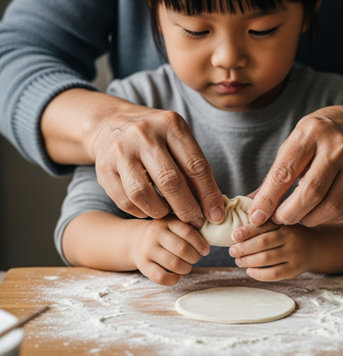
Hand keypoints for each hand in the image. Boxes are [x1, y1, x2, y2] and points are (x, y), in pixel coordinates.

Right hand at [90, 101, 224, 225]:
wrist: (111, 123)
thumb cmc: (155, 138)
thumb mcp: (178, 141)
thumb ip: (195, 169)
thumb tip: (214, 208)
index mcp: (170, 124)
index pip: (195, 165)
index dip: (208, 194)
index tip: (215, 215)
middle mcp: (143, 134)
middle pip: (170, 181)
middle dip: (187, 208)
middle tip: (195, 222)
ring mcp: (120, 150)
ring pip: (143, 194)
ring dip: (160, 211)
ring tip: (169, 213)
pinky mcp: (103, 168)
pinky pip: (125, 201)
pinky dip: (141, 212)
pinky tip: (150, 209)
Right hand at [131, 216, 209, 285]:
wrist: (136, 240)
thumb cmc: (165, 233)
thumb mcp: (174, 223)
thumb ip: (191, 226)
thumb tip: (215, 230)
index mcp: (167, 221)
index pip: (188, 232)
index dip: (201, 243)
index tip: (206, 250)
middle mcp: (155, 233)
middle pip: (182, 249)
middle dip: (194, 257)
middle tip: (196, 258)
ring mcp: (147, 250)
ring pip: (174, 264)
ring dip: (186, 268)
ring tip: (187, 266)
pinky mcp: (143, 265)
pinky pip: (161, 277)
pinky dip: (173, 279)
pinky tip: (177, 275)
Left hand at [229, 222, 313, 280]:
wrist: (315, 247)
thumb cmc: (289, 234)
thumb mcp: (281, 223)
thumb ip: (263, 222)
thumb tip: (237, 229)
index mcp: (285, 223)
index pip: (263, 226)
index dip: (246, 231)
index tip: (233, 236)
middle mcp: (291, 238)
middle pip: (263, 243)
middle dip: (244, 248)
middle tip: (232, 251)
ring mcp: (294, 255)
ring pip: (266, 259)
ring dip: (248, 261)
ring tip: (238, 261)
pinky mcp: (294, 270)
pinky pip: (273, 274)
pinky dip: (258, 274)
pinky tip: (249, 270)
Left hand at [249, 102, 342, 226]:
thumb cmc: (319, 136)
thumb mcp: (295, 143)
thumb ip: (276, 173)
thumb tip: (254, 203)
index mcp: (311, 133)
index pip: (285, 172)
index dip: (269, 198)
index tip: (257, 216)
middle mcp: (337, 147)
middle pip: (311, 192)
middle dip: (290, 214)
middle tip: (278, 220)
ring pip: (331, 205)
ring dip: (309, 219)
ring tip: (297, 217)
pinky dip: (326, 218)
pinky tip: (316, 213)